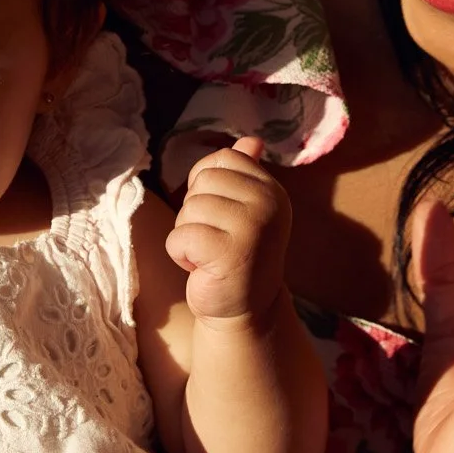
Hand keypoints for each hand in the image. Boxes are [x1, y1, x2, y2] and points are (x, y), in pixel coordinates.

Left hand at [165, 137, 291, 323]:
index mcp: (273, 189)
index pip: (222, 160)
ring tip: (210, 256)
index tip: (223, 218)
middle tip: (216, 241)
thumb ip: (244, 174)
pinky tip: (203, 269)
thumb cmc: (235, 255)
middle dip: (195, 214)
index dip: (207, 188)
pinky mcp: (231, 252)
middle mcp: (269, 204)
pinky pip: (180, 236)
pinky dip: (181, 255)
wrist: (244, 311)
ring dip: (188, 236)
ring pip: (189, 209)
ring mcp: (253, 227)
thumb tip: (252, 141)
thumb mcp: (242, 210)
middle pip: (202, 183)